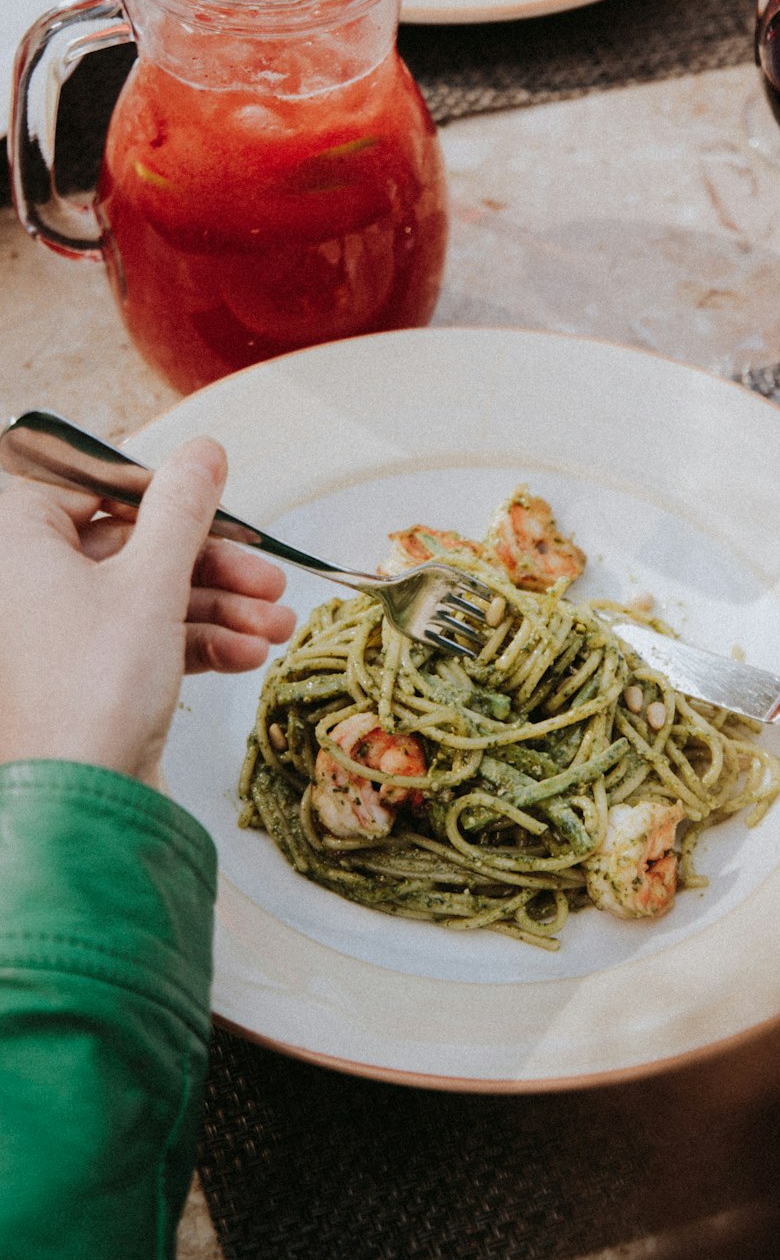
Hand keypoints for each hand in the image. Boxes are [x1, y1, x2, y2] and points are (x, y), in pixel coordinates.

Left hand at [0, 436, 296, 781]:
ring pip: (150, 596)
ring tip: (275, 625)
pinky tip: (246, 654)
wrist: (82, 805)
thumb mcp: (152, 581)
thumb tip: (202, 454)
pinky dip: (198, 643)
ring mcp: (57, 632)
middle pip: (135, 547)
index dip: (166, 498)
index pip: (97, 489)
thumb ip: (183, 510)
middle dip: (213, 567)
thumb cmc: (90, 694)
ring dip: (220, 609)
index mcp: (19, 540)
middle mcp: (29, 582)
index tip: (217, 503)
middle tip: (265, 576)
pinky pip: (148, 639)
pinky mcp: (87, 675)